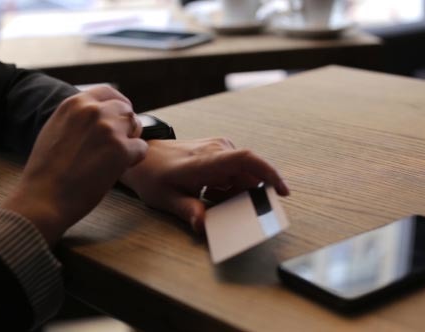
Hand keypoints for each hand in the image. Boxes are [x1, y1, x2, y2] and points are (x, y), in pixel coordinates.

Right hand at [2, 86, 147, 244]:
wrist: (43, 197)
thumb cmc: (47, 171)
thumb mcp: (55, 128)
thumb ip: (77, 117)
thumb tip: (97, 113)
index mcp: (74, 103)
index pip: (108, 92)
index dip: (118, 105)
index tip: (120, 117)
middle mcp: (93, 110)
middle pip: (125, 110)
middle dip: (125, 126)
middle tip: (119, 145)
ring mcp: (108, 129)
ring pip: (135, 126)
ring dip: (131, 141)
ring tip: (115, 158)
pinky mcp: (121, 150)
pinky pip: (141, 148)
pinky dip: (134, 159)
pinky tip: (118, 169)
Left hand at [120, 138, 288, 231]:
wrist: (142, 155)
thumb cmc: (152, 175)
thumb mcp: (166, 198)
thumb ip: (188, 211)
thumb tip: (204, 226)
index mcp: (205, 161)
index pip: (246, 160)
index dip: (269, 173)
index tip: (282, 191)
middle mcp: (216, 150)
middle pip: (248, 174)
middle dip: (251, 196)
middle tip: (240, 214)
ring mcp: (218, 148)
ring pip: (242, 174)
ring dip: (237, 192)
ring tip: (215, 202)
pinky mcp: (218, 151)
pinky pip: (235, 170)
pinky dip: (231, 186)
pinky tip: (213, 194)